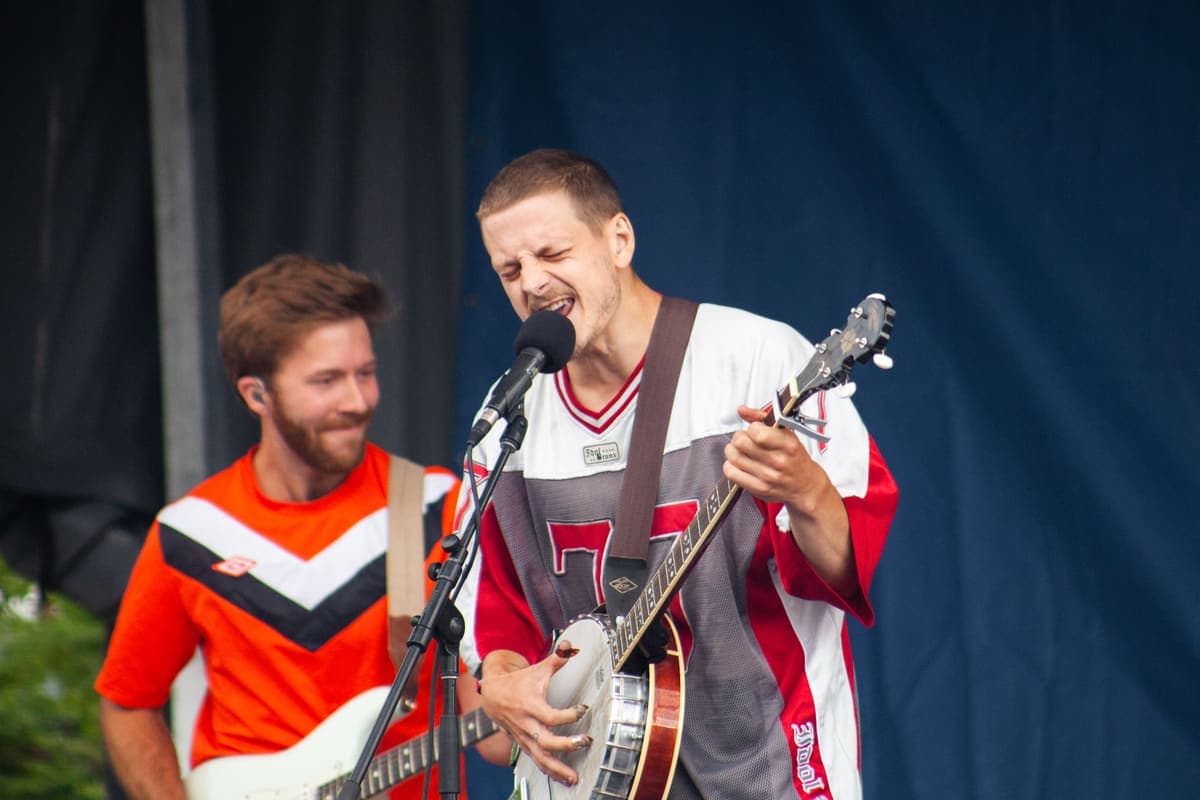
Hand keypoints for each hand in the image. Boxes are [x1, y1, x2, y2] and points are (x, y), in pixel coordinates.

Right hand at [478, 645, 591, 785]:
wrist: (492, 694)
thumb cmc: (518, 683)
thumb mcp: (537, 670)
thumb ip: (556, 659)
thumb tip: (570, 646)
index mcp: (530, 706)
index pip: (550, 716)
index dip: (568, 715)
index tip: (582, 709)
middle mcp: (526, 725)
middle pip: (545, 741)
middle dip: (565, 745)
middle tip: (584, 742)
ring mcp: (524, 737)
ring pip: (540, 758)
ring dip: (557, 769)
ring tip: (574, 777)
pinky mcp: (524, 744)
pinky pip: (537, 761)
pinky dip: (549, 771)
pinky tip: (562, 778)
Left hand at [723, 405, 827, 506]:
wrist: (806, 486)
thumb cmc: (796, 459)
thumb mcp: (787, 434)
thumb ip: (763, 418)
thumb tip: (742, 410)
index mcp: (788, 445)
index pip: (756, 431)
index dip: (751, 428)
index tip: (755, 430)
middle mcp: (778, 461)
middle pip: (741, 443)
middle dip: (739, 437)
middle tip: (744, 439)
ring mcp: (768, 476)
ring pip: (734, 457)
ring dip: (732, 450)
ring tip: (740, 451)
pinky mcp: (759, 488)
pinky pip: (731, 473)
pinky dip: (730, 466)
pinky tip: (738, 464)